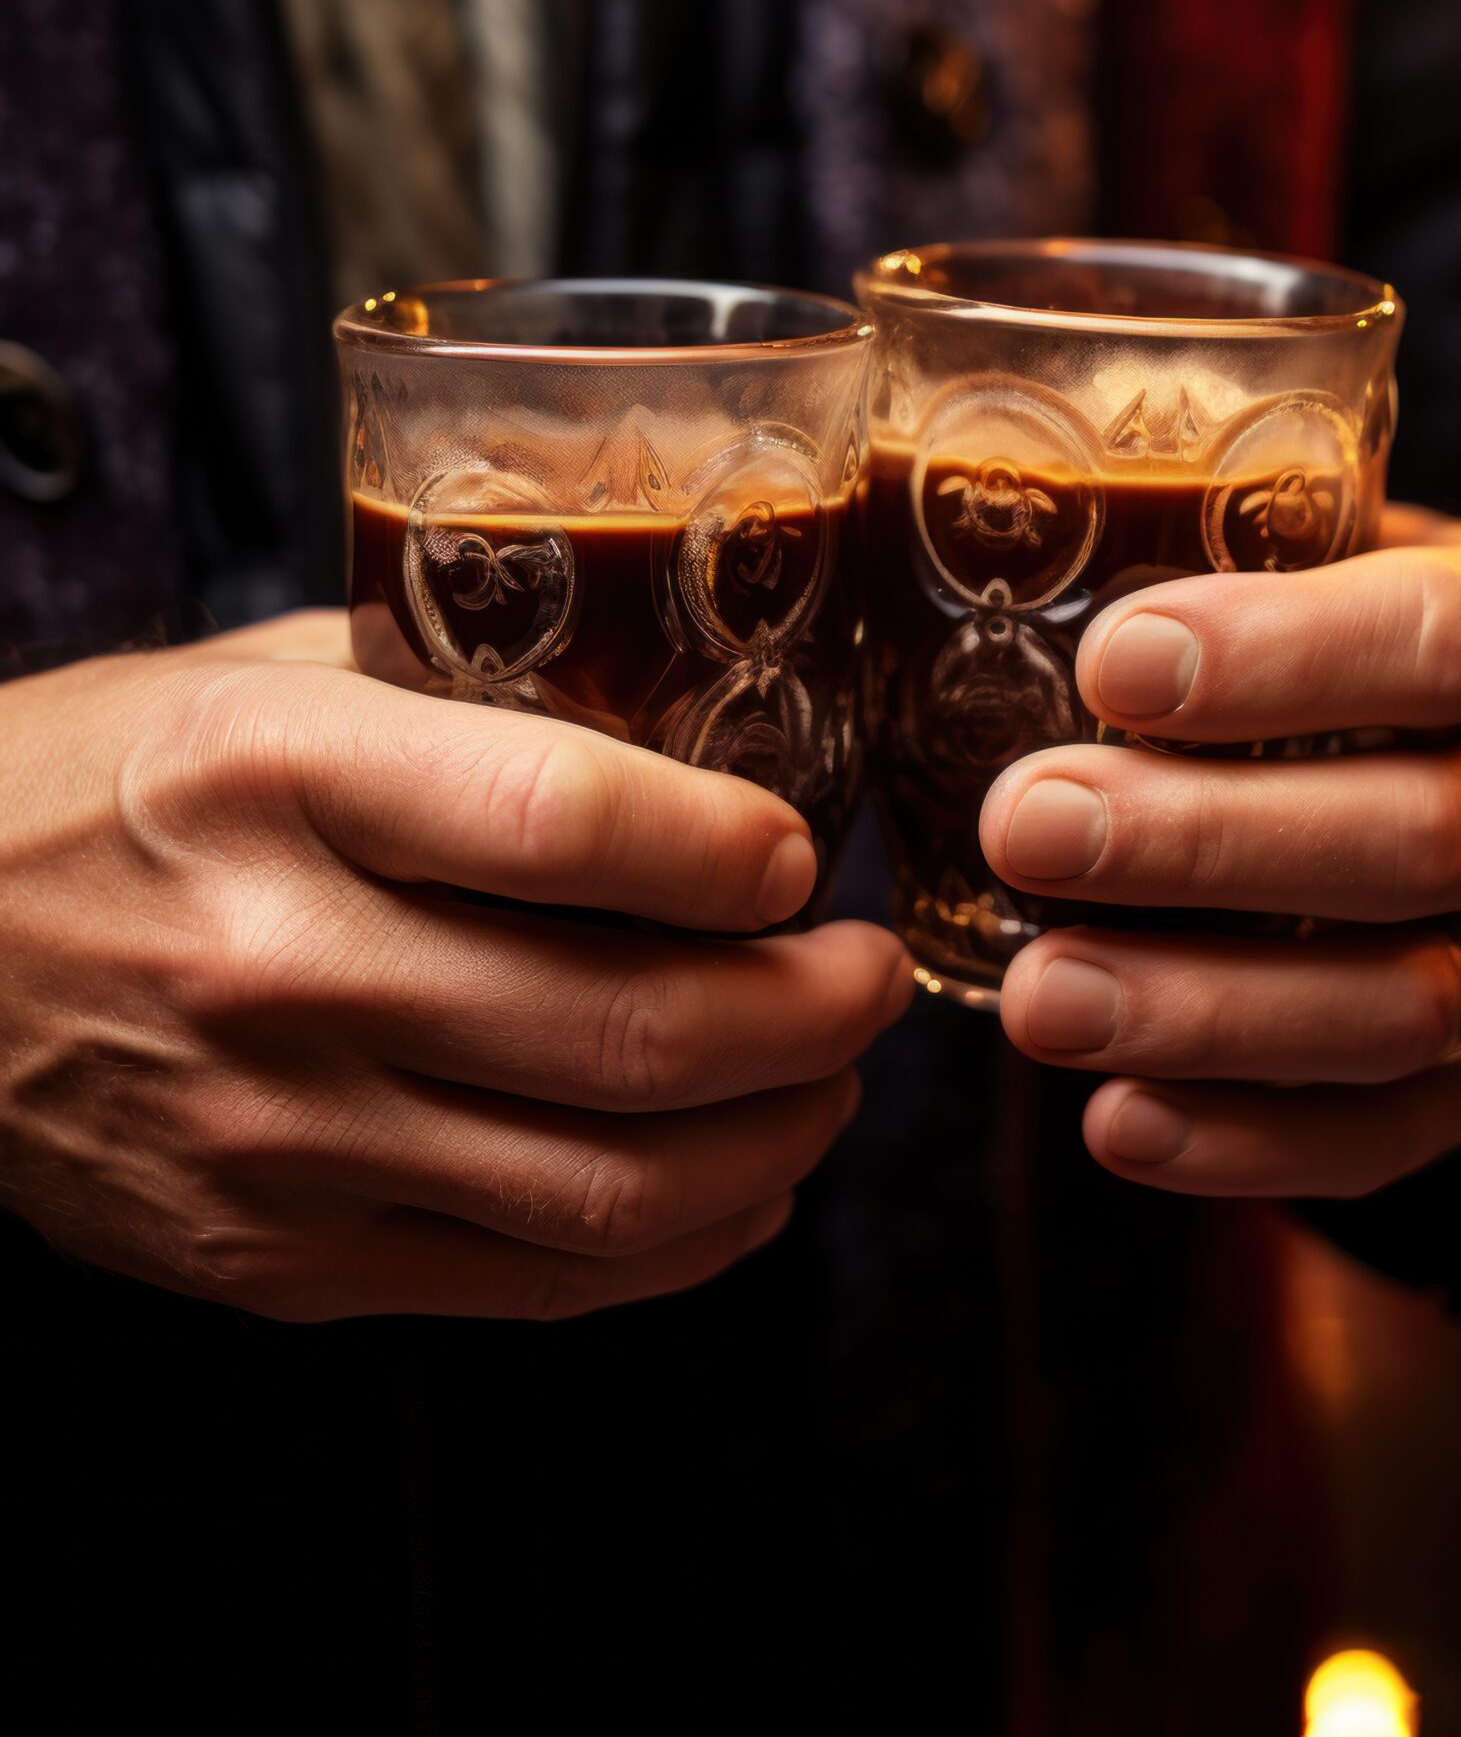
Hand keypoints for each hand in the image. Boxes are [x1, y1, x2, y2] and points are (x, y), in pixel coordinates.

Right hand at [0, 615, 908, 1318]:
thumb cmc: (95, 786)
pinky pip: (528, 1282)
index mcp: (278, 780)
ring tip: (829, 1081)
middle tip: (864, 976)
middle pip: (623, 1030)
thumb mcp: (257, 679)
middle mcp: (279, 966)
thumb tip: (678, 711)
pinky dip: (678, 1245)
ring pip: (605, 1187)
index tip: (802, 852)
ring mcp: (273, 1139)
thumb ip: (454, 690)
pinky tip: (739, 1185)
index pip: (566, 823)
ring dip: (777, 1141)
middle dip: (810, 1014)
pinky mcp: (272, 1260)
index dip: (731, 851)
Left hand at [982, 508, 1460, 1196]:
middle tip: (1026, 827)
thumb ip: (1231, 548)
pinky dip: (1243, 1144)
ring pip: (1395, 1009)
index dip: (1282, 656)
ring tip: (1040, 997)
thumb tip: (976, 535)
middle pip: (1414, 841)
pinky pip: (1381, 1140)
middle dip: (1203, 843)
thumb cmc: (1376, 653)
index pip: (1445, 640)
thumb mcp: (1352, 563)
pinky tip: (1117, 1121)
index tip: (1111, 665)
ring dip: (1202, 1009)